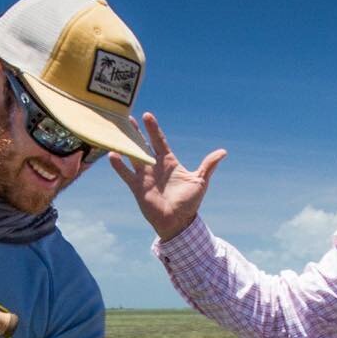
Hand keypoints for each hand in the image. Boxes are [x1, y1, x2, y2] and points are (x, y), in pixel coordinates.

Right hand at [109, 112, 226, 240]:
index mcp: (169, 162)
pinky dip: (119, 165)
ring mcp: (144, 176)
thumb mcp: (200, 181)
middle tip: (128, 118)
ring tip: (117, 131)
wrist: (178, 222)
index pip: (159, 141)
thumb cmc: (190, 202)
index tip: (147, 115)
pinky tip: (112, 154)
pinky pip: (125, 174)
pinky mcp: (137, 187)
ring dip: (125, 144)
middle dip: (136, 131)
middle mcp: (154, 166)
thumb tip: (223, 152)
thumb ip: (208, 165)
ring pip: (132, 155)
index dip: (153, 129)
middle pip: (143, 144)